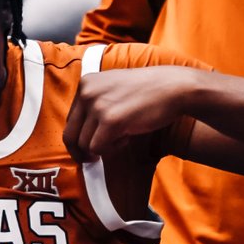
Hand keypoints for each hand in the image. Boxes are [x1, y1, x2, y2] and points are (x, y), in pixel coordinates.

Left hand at [63, 66, 200, 161]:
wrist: (173, 87)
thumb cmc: (147, 91)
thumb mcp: (113, 88)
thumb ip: (95, 104)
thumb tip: (82, 133)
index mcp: (85, 83)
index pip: (70, 120)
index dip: (79, 137)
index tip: (88, 147)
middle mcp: (87, 92)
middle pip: (70, 134)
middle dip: (80, 151)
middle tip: (91, 159)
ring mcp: (98, 106)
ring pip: (84, 144)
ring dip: (102, 148)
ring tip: (121, 138)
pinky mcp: (111, 121)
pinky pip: (98, 148)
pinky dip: (111, 149)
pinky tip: (126, 139)